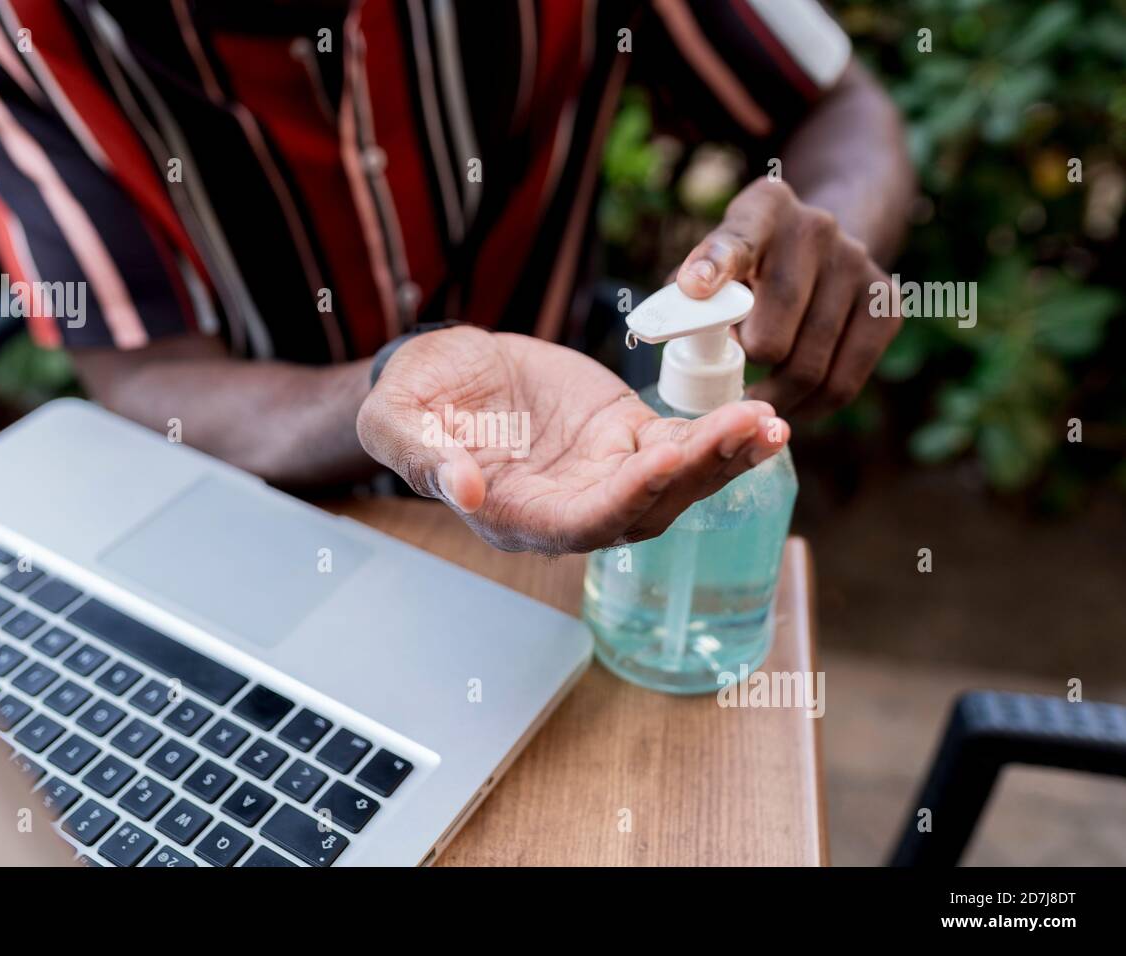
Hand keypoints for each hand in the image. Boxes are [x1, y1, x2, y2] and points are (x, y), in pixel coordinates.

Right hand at [356, 327, 788, 553]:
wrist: (444, 373)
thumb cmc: (413, 403)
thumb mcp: (398, 421)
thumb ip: (423, 457)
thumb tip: (462, 489)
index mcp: (516, 514)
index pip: (581, 523)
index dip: (623, 498)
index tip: (662, 463)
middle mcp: (571, 506)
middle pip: (647, 507)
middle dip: (699, 474)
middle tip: (748, 431)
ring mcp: (604, 471)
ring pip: (676, 480)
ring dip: (724, 457)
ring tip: (770, 424)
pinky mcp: (625, 434)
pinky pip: (680, 441)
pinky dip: (718, 433)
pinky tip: (758, 416)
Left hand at [677, 177, 900, 416]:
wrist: (822, 246)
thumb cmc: (746, 268)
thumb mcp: (711, 264)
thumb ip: (685, 296)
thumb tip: (669, 331)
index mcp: (763, 209)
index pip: (736, 241)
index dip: (715, 266)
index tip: (694, 287)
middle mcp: (815, 228)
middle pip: (771, 332)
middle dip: (746, 366)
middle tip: (733, 377)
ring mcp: (857, 264)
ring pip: (809, 367)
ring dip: (775, 395)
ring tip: (755, 398)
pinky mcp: (885, 304)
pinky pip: (843, 383)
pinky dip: (812, 406)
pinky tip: (791, 403)